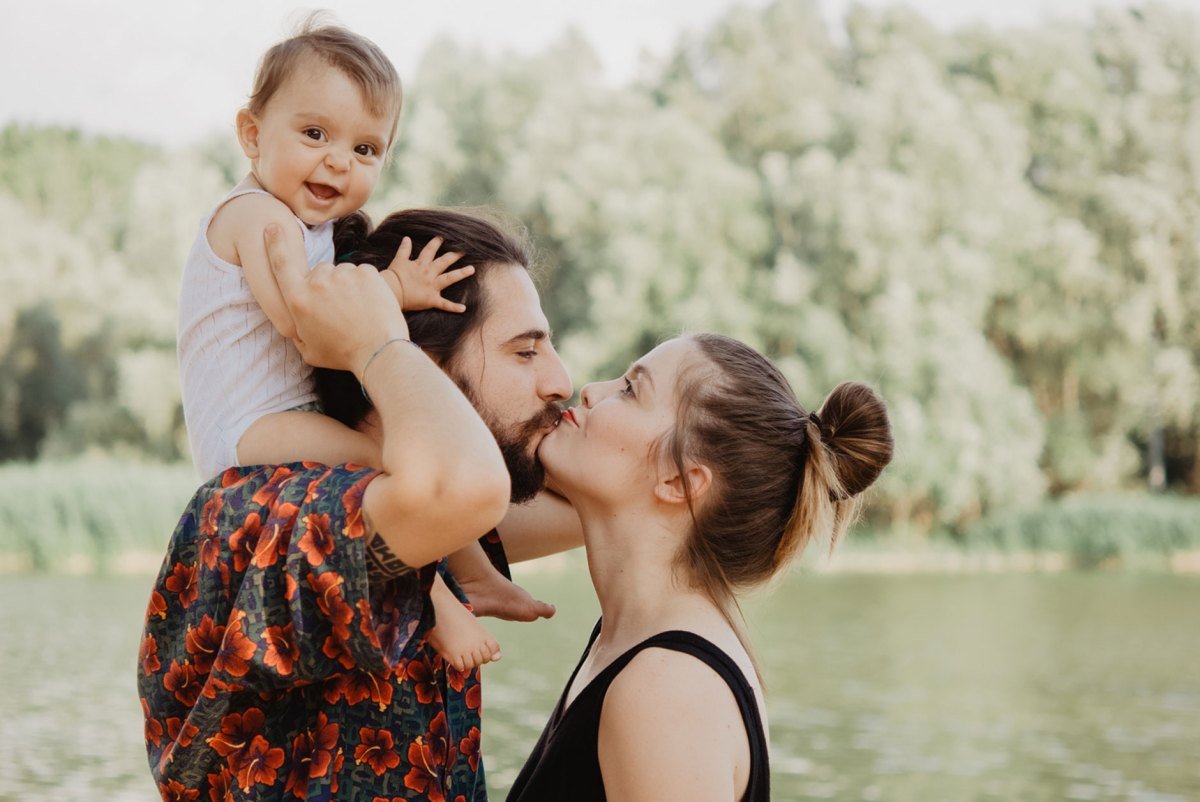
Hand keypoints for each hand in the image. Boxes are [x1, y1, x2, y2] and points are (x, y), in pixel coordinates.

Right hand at [264, 223, 407, 371]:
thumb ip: (298, 330)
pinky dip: (366, 285)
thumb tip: (296, 322)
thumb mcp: (308, 350)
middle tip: (340, 309)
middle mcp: (318, 282)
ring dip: (347, 285)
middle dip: (325, 285)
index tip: (273, 227)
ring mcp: (344, 275)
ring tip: (357, 310)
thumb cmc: (342, 355)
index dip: (275, 243)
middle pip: (318, 271)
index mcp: (298, 299)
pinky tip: (370, 304)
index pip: (281, 263)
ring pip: (342, 272)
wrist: (379, 352)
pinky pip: (362, 273)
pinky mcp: (367, 272)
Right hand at [386, 235, 473, 312]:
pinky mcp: (431, 299)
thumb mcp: (398, 260)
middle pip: (444, 261)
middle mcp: (428, 273)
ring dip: (461, 274)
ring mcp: (431, 286)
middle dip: (455, 255)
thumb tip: (406, 238)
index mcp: (420, 264)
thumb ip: (404, 250)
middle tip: (465, 250)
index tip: (444, 236)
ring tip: (472, 269)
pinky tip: (463, 308)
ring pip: (449, 278)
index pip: (430, 250)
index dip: (437, 242)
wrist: (390, 291)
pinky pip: (444, 304)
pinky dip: (453, 307)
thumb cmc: (393, 276)